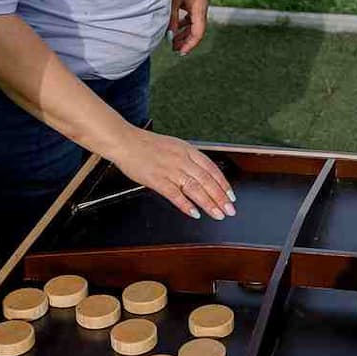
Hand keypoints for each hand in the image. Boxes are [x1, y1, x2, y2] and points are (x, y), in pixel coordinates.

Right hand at [114, 129, 234, 220]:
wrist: (125, 141)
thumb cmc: (146, 145)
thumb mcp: (174, 146)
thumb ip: (188, 159)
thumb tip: (201, 174)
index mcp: (187, 150)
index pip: (212, 169)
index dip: (223, 184)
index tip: (231, 196)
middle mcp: (182, 159)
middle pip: (207, 180)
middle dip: (220, 197)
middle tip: (229, 210)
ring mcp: (170, 170)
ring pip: (195, 188)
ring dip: (208, 203)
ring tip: (217, 214)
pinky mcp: (157, 179)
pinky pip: (175, 194)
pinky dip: (186, 205)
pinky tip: (194, 213)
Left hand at [169, 0, 207, 54]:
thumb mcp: (171, 1)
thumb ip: (171, 19)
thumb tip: (169, 36)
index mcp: (199, 8)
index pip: (198, 33)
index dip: (190, 44)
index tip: (180, 52)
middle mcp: (201, 7)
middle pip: (196, 30)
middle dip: (186, 41)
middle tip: (174, 49)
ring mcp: (198, 3)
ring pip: (193, 24)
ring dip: (184, 33)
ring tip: (172, 40)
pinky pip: (190, 16)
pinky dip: (183, 24)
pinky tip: (174, 26)